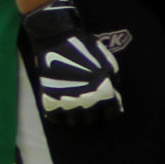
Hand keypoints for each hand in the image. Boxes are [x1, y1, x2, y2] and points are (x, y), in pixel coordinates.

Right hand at [20, 0, 127, 123]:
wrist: (56, 41)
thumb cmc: (86, 48)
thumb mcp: (109, 62)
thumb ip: (114, 81)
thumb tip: (116, 96)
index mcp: (104, 92)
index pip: (111, 114)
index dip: (110, 111)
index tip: (106, 108)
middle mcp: (87, 101)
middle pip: (91, 120)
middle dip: (92, 114)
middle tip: (89, 107)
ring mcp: (67, 103)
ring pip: (73, 123)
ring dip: (75, 117)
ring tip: (74, 108)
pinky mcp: (49, 101)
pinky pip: (55, 120)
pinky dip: (58, 118)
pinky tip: (60, 109)